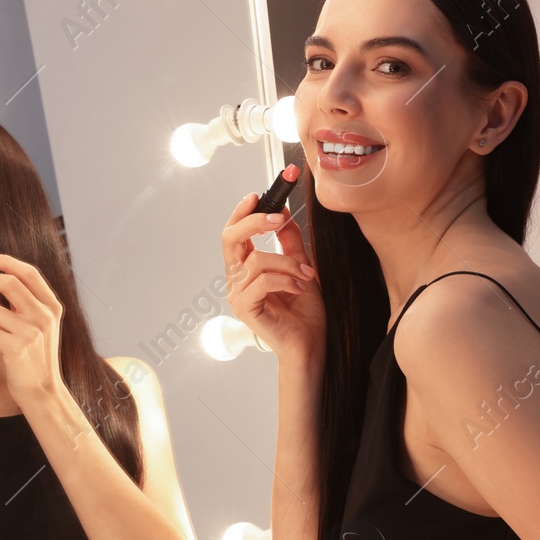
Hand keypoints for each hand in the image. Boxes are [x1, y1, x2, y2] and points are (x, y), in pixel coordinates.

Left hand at [0, 252, 64, 405]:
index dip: (7, 261)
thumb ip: (27, 302)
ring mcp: (32, 331)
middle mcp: (44, 316)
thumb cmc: (35, 356)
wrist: (42, 391)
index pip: (29, 273)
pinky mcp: (17, 347)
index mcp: (52, 306)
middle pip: (9, 282)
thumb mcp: (41, 325)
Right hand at [220, 168, 324, 365]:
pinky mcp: (244, 308)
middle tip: (278, 217)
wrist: (309, 345)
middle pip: (230, 238)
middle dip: (254, 222)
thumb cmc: (304, 312)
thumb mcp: (301, 266)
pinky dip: (286, 279)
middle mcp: (236, 280)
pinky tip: (300, 286)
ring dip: (288, 262)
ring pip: (256, 260)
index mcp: (245, 269)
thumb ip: (290, 241)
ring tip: (307, 274)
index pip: (233, 234)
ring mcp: (237, 295)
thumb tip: (284, 212)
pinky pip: (263, 281)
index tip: (257, 194)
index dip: (242, 212)